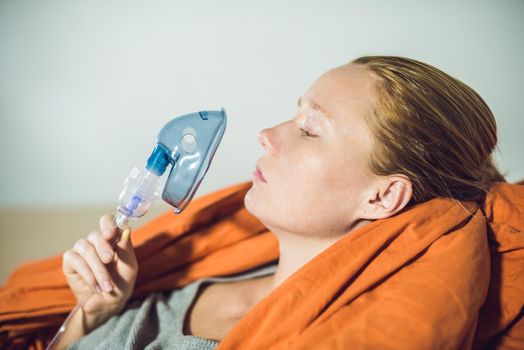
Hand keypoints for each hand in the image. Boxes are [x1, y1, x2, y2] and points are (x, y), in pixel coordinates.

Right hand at [62, 214, 137, 330]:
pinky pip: (75, 260)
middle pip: (95, 235)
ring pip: (86, 249)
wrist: (108, 305)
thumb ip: (126, 250)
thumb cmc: (121, 283)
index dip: (107, 224)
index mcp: (112, 239)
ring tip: (107, 286)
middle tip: (109, 260)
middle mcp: (96, 241)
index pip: (107, 221)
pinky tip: (95, 286)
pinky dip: (88, 275)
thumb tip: (126, 229)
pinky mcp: (70, 261)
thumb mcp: (129, 268)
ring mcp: (82, 250)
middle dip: (104, 249)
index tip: (111, 233)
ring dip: (98, 269)